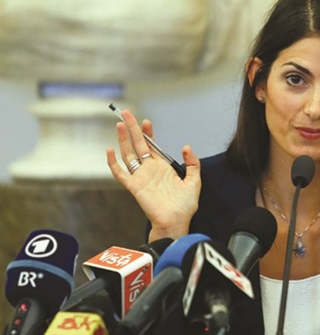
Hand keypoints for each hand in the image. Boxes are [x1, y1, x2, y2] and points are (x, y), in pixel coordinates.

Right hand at [106, 110, 201, 239]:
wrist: (177, 220)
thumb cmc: (185, 205)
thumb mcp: (194, 180)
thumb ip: (192, 162)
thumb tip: (186, 146)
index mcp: (161, 167)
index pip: (151, 146)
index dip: (148, 133)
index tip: (147, 121)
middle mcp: (149, 170)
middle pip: (137, 145)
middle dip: (132, 129)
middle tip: (126, 113)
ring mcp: (140, 177)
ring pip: (127, 154)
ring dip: (123, 139)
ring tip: (120, 124)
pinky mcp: (133, 187)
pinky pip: (120, 173)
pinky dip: (113, 162)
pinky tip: (110, 150)